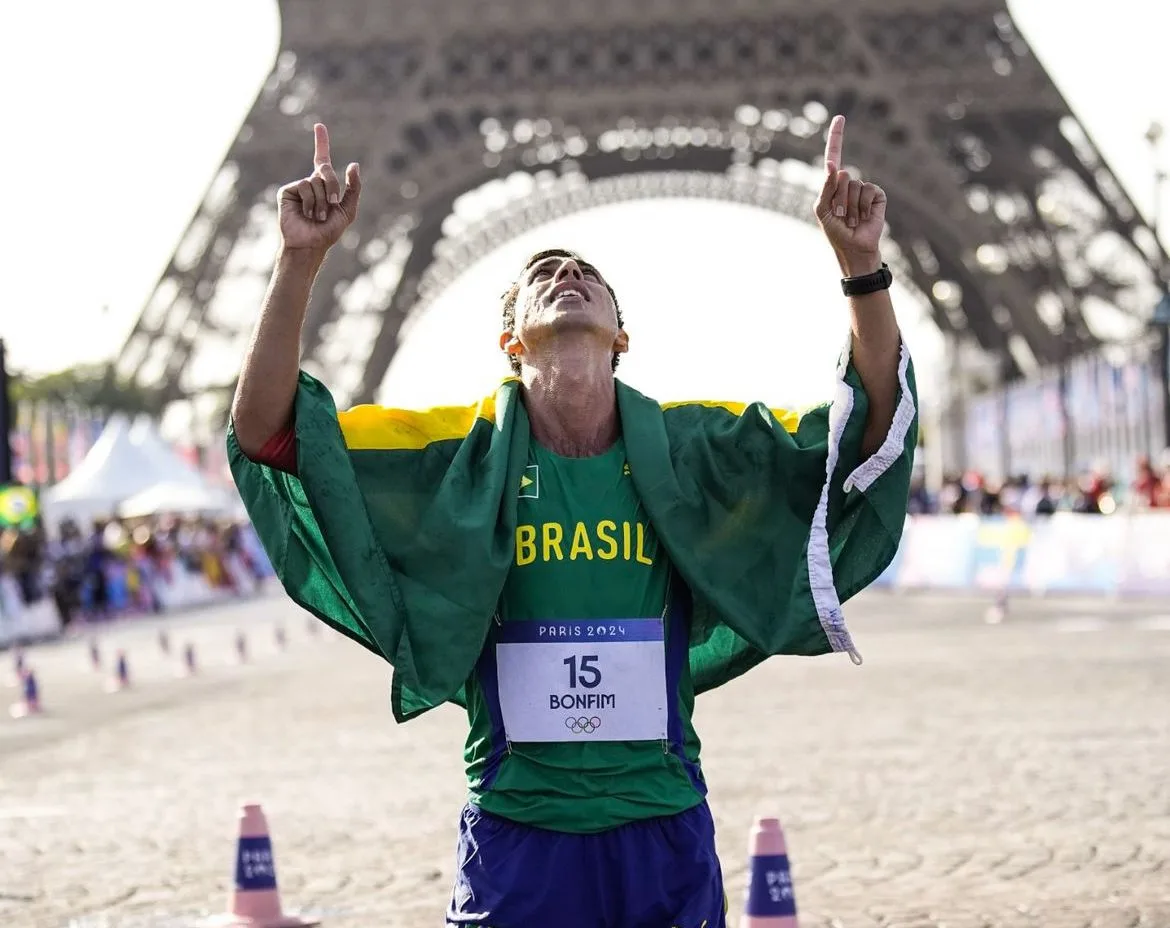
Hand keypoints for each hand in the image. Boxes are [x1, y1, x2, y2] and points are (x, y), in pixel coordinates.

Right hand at [277, 123, 360, 252]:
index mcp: (324, 185)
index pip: (322, 159)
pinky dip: (310, 202)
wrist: (311, 244)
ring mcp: (298, 186)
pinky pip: (304, 186)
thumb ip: (353, 188)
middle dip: (333, 186)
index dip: (321, 142)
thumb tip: (353, 164)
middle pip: (326, 169)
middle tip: (333, 204)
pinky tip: (306, 214)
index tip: (319, 125)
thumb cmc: (328, 231)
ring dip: (322, 201)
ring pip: (316, 181)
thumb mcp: (348, 210)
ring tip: (317, 216)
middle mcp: (310, 183)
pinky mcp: (287, 191)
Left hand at [814, 115, 886, 274]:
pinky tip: (864, 217)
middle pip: (841, 176)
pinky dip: (864, 206)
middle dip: (838, 198)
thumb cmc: (835, 231)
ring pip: (854, 185)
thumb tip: (834, 165)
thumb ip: (826, 187)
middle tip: (840, 215)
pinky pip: (869, 191)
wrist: (854, 248)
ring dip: (850, 206)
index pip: (834, 155)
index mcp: (833, 184)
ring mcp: (863, 189)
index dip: (836, 137)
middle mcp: (848, 183)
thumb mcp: (822, 210)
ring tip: (851, 219)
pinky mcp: (877, 196)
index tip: (840, 117)